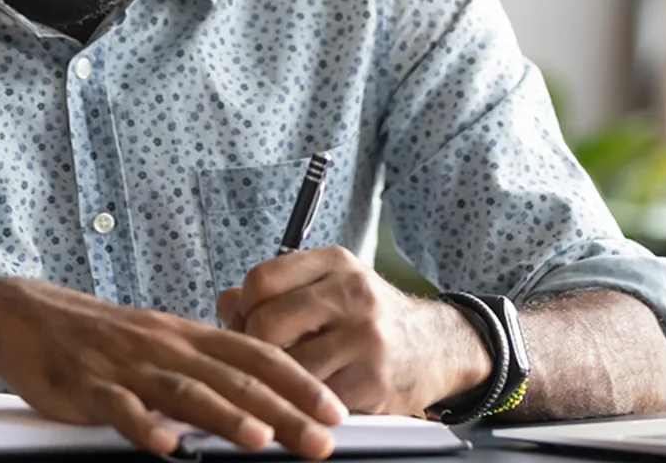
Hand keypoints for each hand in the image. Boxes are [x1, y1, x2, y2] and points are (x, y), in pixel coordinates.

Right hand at [0, 277, 347, 457]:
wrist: (29, 316)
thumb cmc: (101, 338)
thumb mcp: (160, 343)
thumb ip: (204, 368)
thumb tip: (257, 397)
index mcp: (188, 337)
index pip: (257, 356)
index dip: (299, 382)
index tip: (336, 409)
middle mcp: (166, 347)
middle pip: (234, 379)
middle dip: (283, 410)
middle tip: (321, 438)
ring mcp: (128, 367)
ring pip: (185, 391)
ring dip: (225, 417)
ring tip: (260, 440)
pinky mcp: (88, 387)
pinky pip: (119, 408)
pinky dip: (144, 426)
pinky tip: (165, 446)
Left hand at [217, 246, 490, 415]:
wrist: (441, 346)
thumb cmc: (373, 318)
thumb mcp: (332, 287)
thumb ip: (279, 290)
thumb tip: (224, 302)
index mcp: (335, 263)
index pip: (261, 279)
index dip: (242, 308)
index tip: (245, 325)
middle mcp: (351, 293)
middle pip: (266, 322)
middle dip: (254, 346)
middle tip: (261, 358)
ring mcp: (364, 337)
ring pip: (286, 364)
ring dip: (276, 378)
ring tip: (282, 379)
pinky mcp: (371, 379)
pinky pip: (312, 396)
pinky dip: (301, 401)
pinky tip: (307, 396)